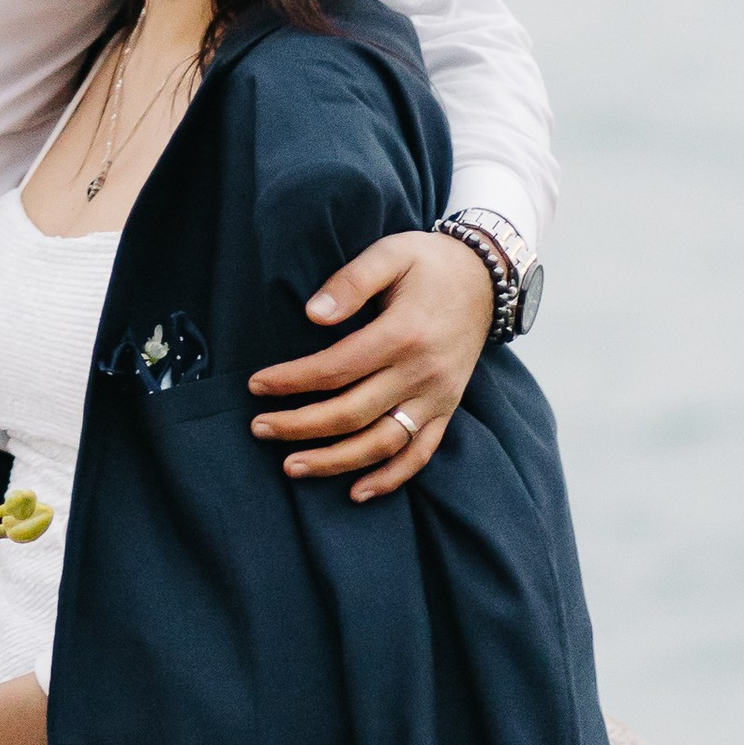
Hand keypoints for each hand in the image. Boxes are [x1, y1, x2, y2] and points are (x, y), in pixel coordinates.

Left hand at [248, 228, 494, 502]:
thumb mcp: (391, 253)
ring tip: (292, 466)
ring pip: (382, 443)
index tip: (256, 385)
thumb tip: (313, 314)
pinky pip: (420, 454)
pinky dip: (390, 478)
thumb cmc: (429, 262)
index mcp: (403, 334)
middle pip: (352, 413)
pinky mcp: (447, 410)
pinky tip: (356, 492)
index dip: (293, 380)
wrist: (487, 278)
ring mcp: (438, 397)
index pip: (336, 368)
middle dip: (300, 425)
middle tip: (259, 428)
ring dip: (335, 461)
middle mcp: (423, 373)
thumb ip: (351, 280)